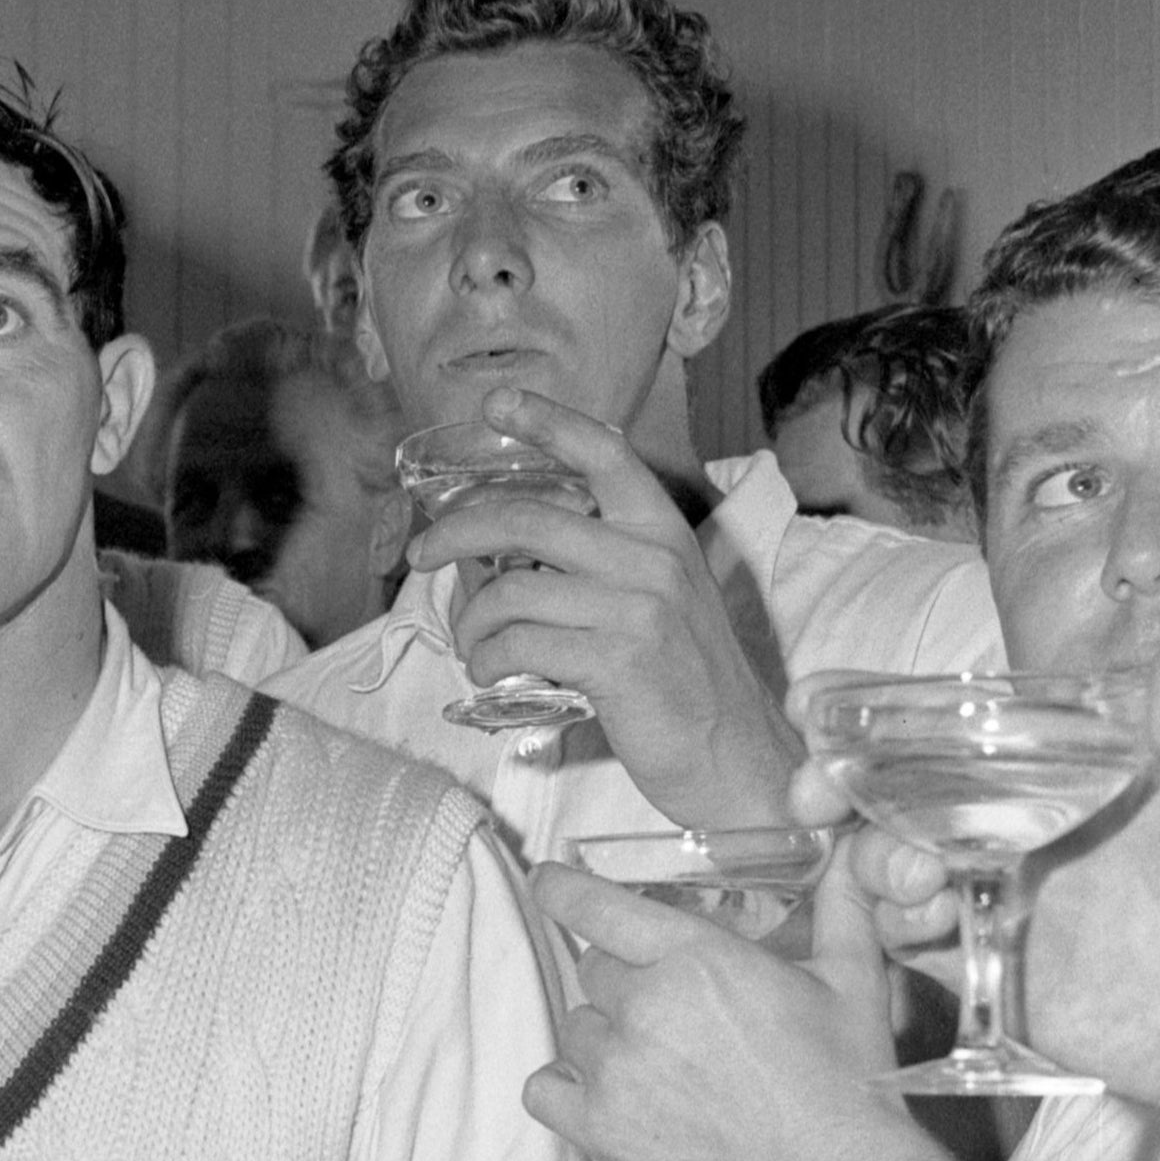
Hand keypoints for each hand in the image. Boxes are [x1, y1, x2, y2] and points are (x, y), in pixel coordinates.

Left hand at [420, 389, 800, 824]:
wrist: (734, 756)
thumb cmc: (683, 680)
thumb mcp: (661, 599)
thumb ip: (605, 563)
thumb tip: (507, 552)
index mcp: (664, 531)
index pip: (605, 454)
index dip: (548, 421)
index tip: (497, 404)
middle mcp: (653, 558)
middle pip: (526, 520)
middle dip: (457, 534)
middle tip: (425, 555)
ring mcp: (637, 608)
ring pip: (510, 592)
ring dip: (472, 624)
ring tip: (475, 647)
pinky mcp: (616, 661)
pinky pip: (517, 645)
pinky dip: (488, 661)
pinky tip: (494, 674)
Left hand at [522, 858, 929, 1160]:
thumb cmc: (851, 1082)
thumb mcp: (853, 980)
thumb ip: (840, 907)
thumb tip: (848, 855)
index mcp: (695, 957)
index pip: (594, 905)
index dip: (562, 889)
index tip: (549, 883)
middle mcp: (644, 1006)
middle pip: (593, 969)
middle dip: (627, 981)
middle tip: (676, 1012)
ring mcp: (617, 1070)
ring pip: (577, 1027)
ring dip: (607, 1037)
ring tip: (666, 1065)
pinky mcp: (603, 1129)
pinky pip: (545, 1089)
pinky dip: (567, 1088)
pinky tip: (611, 1096)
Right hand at [789, 651, 1159, 1114]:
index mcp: (1055, 768)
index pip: (949, 720)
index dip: (869, 705)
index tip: (811, 699)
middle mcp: (1009, 822)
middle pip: (889, 790)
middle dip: (833, 784)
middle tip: (814, 797)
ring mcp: (993, 894)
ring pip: (885, 863)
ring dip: (869, 859)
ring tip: (911, 876)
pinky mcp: (988, 965)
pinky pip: (909, 941)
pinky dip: (893, 926)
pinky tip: (926, 921)